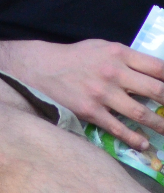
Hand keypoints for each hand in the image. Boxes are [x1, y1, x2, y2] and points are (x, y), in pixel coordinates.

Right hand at [27, 39, 163, 149]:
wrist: (40, 68)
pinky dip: (135, 139)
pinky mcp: (90, 111)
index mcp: (118, 53)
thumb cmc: (75, 58)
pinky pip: (118, 128)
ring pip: (142, 114)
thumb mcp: (102, 48)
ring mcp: (102, 93)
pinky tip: (144, 144)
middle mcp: (113, 72)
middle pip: (157, 91)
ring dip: (160, 126)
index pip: (159, 68)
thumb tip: (155, 76)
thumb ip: (127, 59)